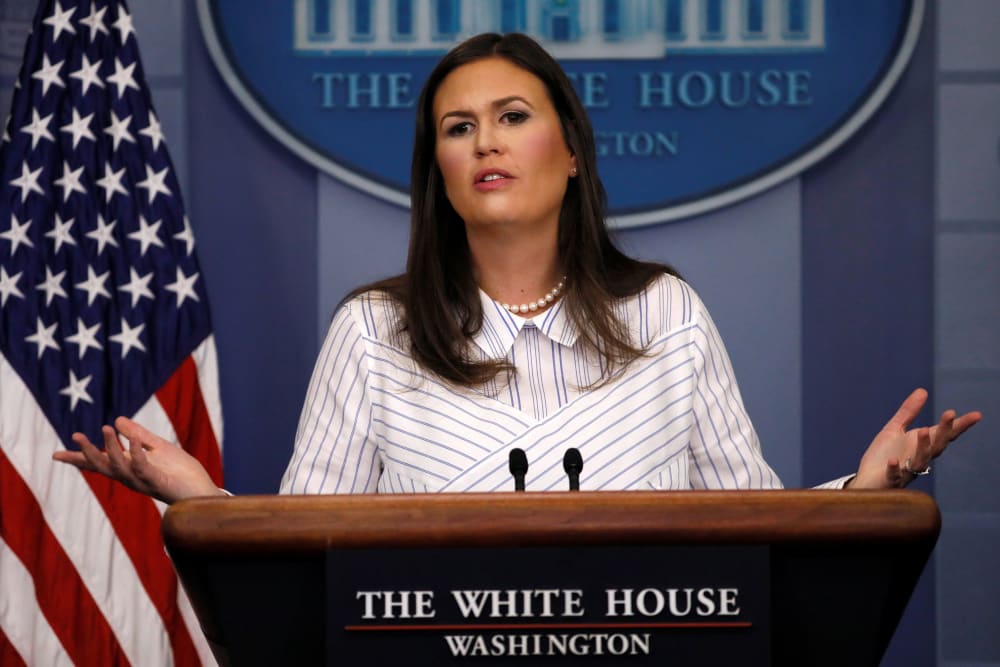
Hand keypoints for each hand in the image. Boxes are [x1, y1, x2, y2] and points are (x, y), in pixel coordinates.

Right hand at [52, 417, 223, 503]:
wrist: (202, 491)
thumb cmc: (180, 472)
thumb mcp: (158, 448)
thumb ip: (138, 436)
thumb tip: (117, 419)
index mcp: (129, 469)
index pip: (100, 464)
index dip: (79, 459)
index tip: (55, 454)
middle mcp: (131, 477)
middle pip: (103, 466)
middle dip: (88, 453)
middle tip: (76, 435)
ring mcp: (143, 481)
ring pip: (120, 467)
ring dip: (112, 448)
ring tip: (106, 428)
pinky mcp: (158, 482)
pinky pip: (143, 467)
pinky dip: (137, 454)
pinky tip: (134, 440)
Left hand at [849, 388, 981, 488]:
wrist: (867, 481)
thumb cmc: (883, 455)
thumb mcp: (895, 429)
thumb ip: (909, 412)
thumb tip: (923, 390)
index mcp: (921, 445)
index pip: (944, 434)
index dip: (959, 425)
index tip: (977, 415)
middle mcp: (919, 459)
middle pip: (936, 446)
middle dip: (943, 431)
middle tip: (950, 413)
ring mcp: (906, 471)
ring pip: (921, 461)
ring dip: (923, 446)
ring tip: (924, 430)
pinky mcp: (890, 481)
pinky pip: (894, 476)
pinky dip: (895, 469)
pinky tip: (893, 461)